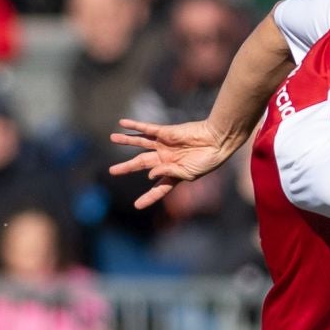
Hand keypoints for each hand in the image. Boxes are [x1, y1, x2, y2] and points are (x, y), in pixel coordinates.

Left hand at [108, 117, 235, 209]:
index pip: (158, 187)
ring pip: (140, 143)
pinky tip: (122, 123)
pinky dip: (135, 126)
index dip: (149, 197)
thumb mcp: (188, 174)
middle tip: (112, 171)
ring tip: (112, 138)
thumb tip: (149, 174)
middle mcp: (166, 159)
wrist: (217, 141)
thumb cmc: (207, 160)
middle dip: (126, 167)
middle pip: (141, 163)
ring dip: (126, 141)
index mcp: (174, 173)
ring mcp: (165, 145)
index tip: (137, 206)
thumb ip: (168, 173)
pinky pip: (147, 128)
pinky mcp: (166, 132)